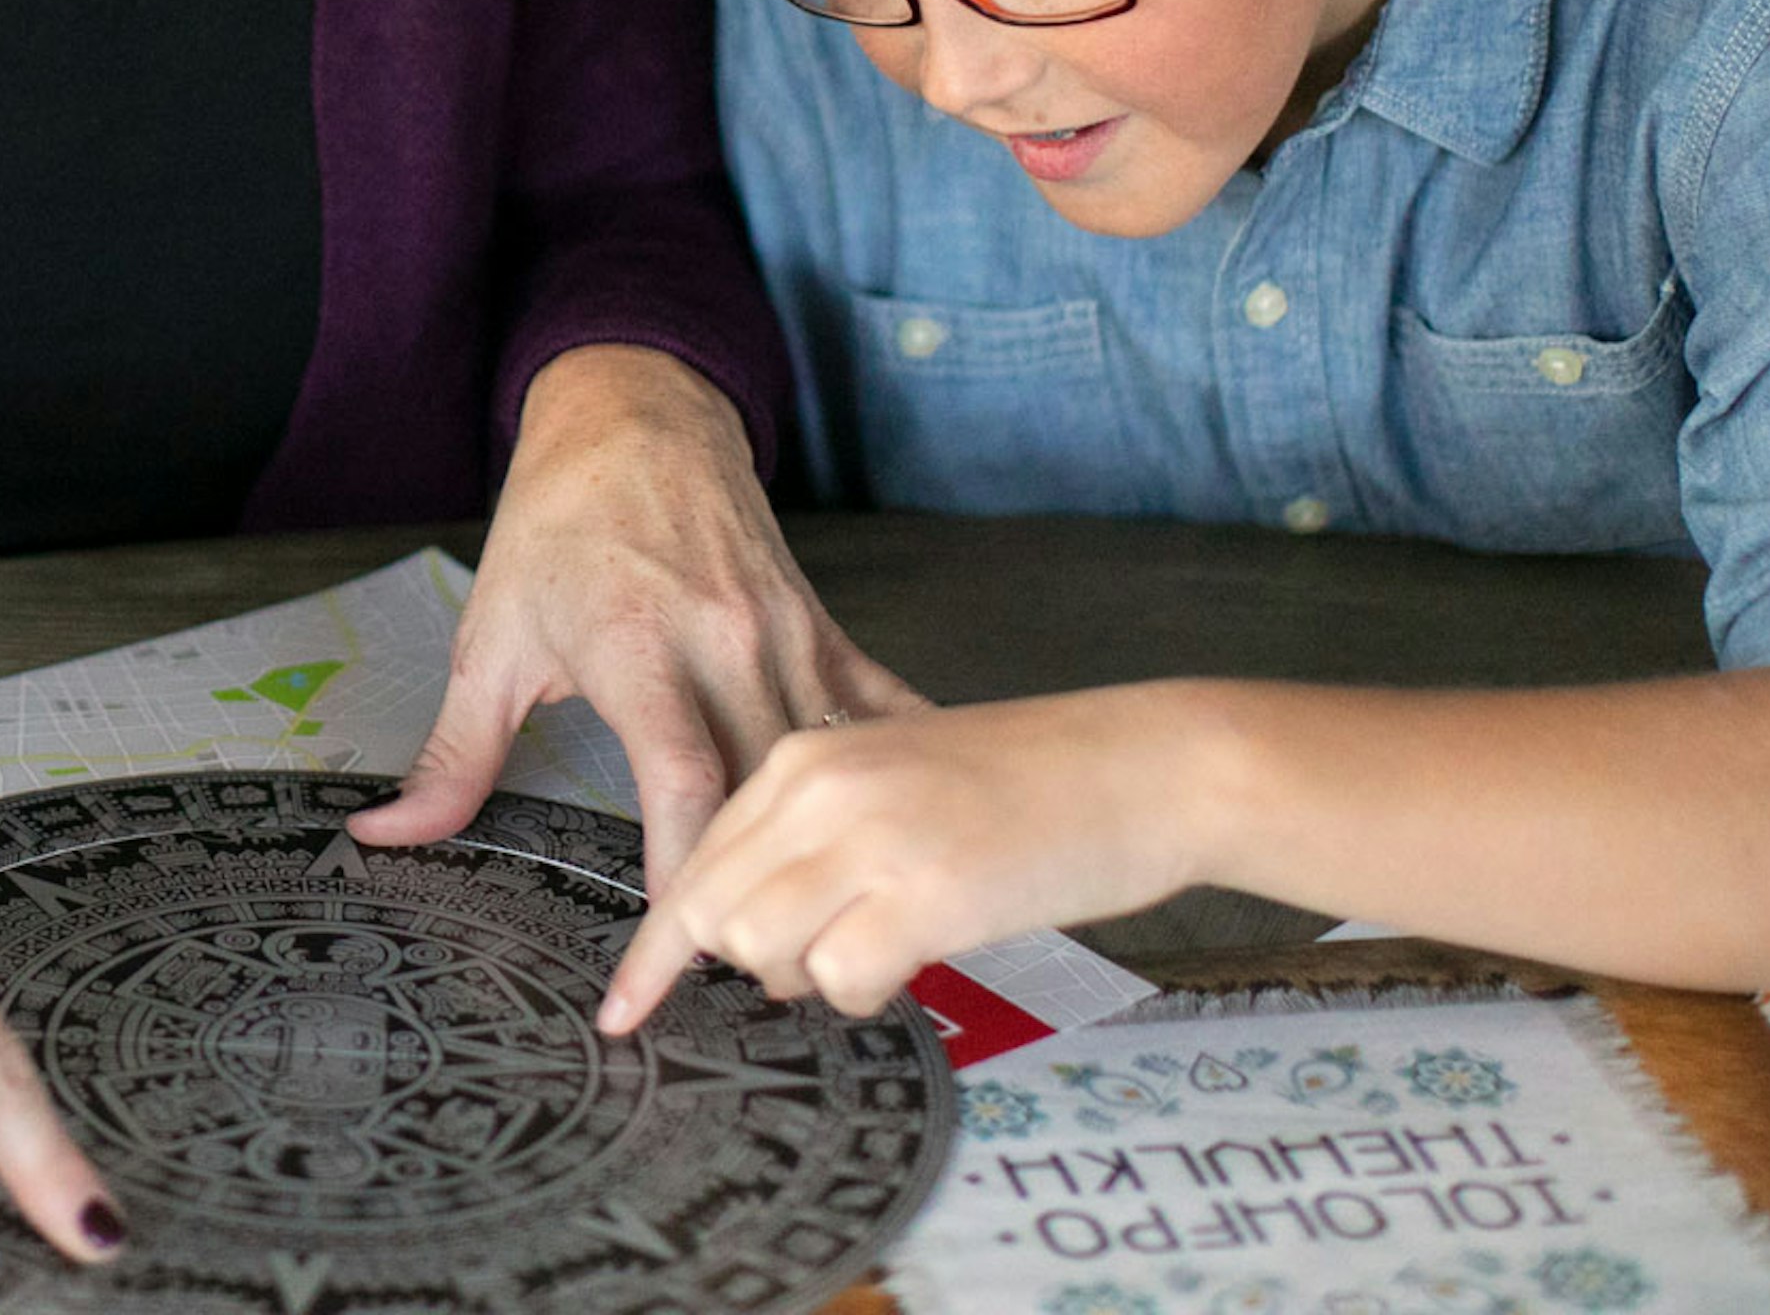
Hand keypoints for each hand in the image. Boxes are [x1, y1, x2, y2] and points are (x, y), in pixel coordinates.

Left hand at [350, 343, 920, 889]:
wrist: (636, 413)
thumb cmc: (559, 523)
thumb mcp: (491, 638)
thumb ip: (452, 754)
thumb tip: (388, 836)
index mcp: (637, 647)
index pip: (684, 776)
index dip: (688, 868)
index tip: (680, 944)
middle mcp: (724, 641)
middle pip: (766, 787)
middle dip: (759, 883)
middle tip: (740, 969)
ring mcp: (783, 633)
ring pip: (826, 760)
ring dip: (821, 844)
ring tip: (806, 927)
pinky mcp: (821, 627)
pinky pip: (877, 708)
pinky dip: (895, 768)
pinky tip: (914, 828)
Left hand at [600, 684, 1217, 1032]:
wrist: (1146, 763)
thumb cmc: (1031, 780)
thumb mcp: (894, 775)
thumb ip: (814, 832)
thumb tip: (750, 928)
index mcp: (803, 755)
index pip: (693, 860)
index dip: (656, 950)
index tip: (623, 1014)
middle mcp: (820, 785)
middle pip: (710, 913)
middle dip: (740, 967)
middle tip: (823, 961)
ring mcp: (871, 836)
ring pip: (762, 950)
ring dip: (810, 976)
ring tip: (885, 943)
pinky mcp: (928, 890)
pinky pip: (842, 979)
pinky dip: (866, 993)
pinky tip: (920, 954)